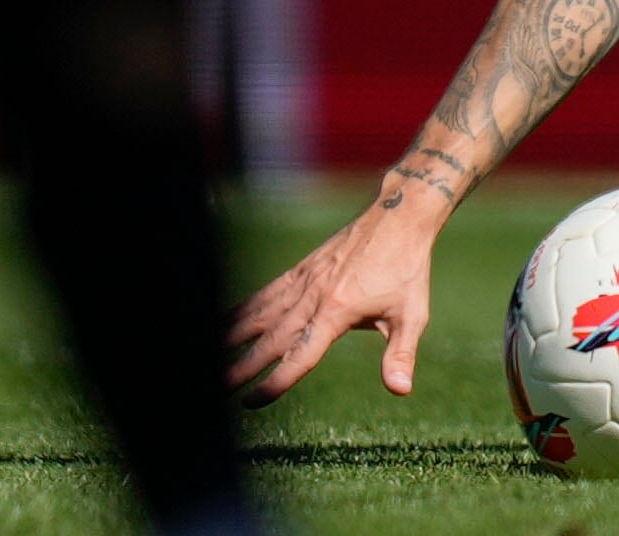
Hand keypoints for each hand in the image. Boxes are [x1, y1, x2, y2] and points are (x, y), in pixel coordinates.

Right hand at [228, 196, 441, 404]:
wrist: (399, 217)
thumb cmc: (408, 269)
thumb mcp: (412, 314)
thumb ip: (401, 354)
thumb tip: (401, 390)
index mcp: (338, 312)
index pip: (300, 355)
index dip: (276, 381)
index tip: (252, 401)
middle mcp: (313, 297)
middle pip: (271, 339)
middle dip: (242, 366)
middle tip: (216, 389)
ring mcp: (303, 281)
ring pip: (260, 314)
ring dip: (232, 337)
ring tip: (207, 358)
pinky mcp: (301, 269)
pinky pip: (266, 293)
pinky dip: (243, 308)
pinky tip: (224, 322)